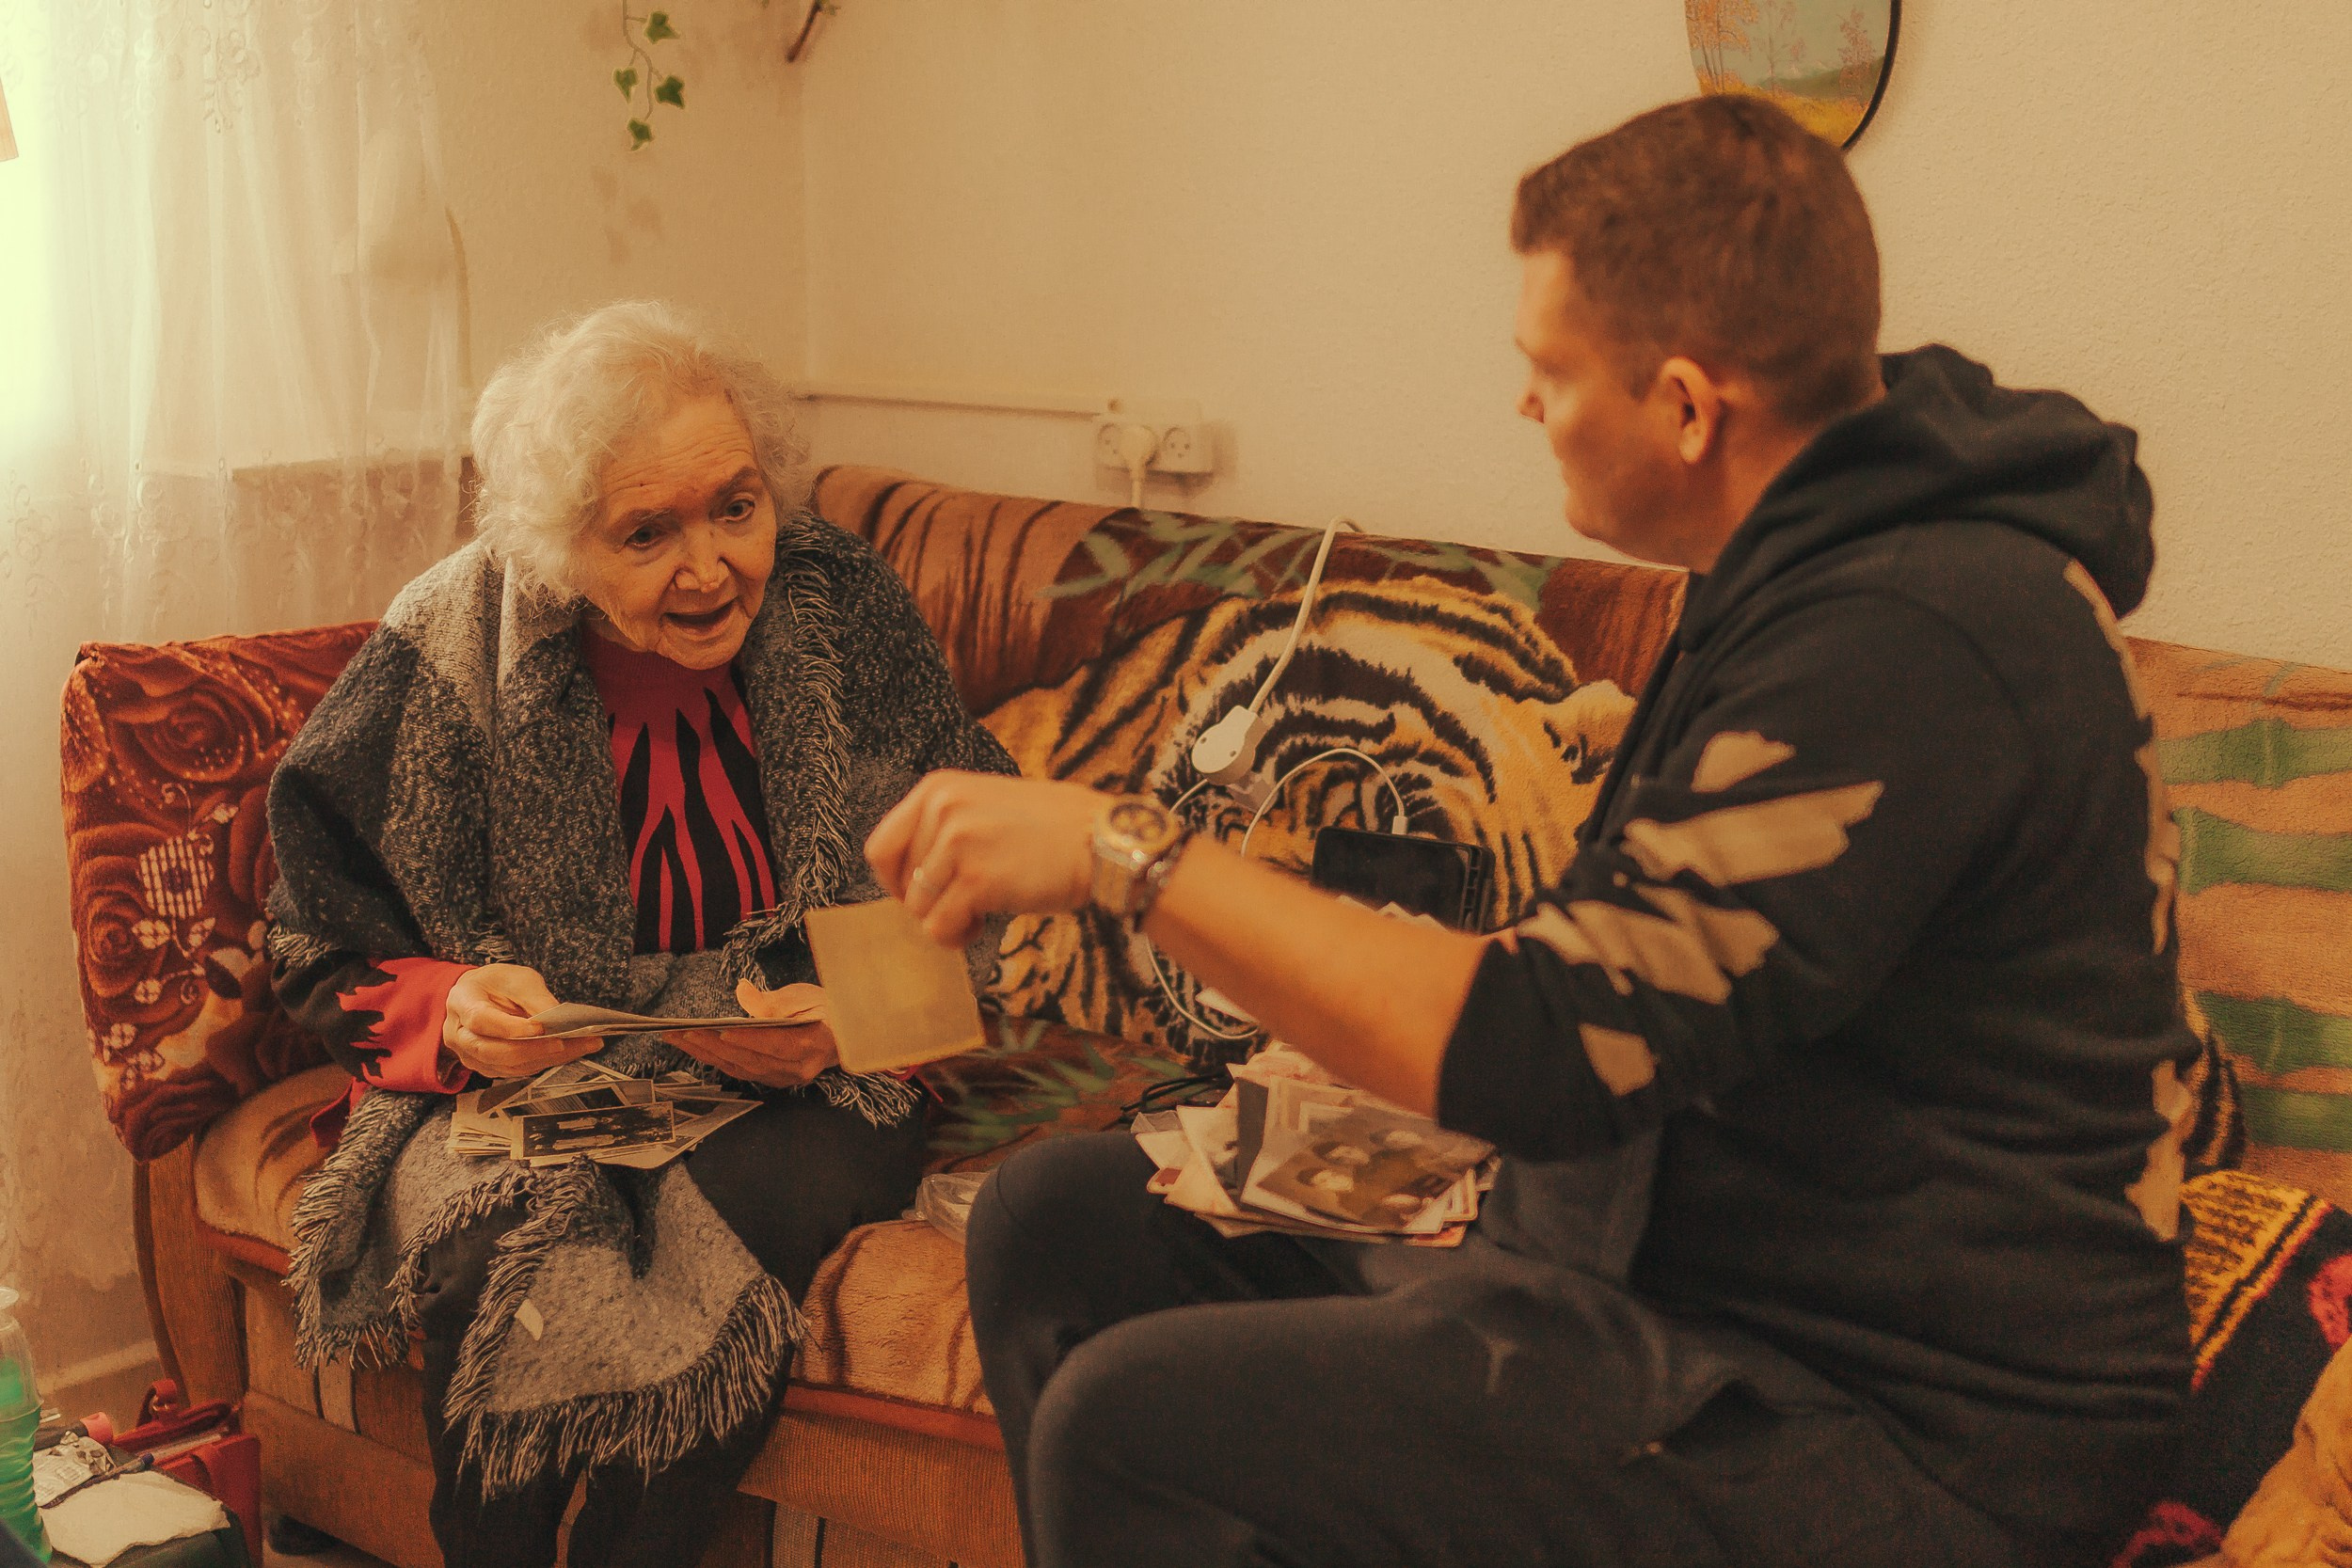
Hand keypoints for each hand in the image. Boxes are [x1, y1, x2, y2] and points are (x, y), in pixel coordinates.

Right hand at [443, 964, 598, 1080]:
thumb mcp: (517, 978)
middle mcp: (460, 1035)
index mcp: (462, 1003)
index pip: (481, 1020)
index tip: (542, 1028)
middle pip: (493, 1051)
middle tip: (569, 1041)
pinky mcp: (488, 1067)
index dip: (511, 1027)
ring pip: (508, 1065)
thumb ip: (535, 998)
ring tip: (583, 1045)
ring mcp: (471, 1056)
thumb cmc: (497, 983)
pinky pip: (517, 1070)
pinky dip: (545, 1062)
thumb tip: (558, 1021)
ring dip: (547, 1058)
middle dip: (534, 1049)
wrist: (481, 995)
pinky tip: (570, 1051)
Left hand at [668, 980, 838, 1087]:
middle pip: (750, 1059)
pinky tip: (695, 1048)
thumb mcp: (803, 996)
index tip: (720, 1030)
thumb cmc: (824, 1009)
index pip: (774, 1043)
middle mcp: (798, 1068)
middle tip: (682, 1032)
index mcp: (812, 1045)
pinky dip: (716, 1059)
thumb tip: (743, 993)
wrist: (842, 1033)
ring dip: (706, 1054)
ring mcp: (785, 1078)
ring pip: (740, 1067)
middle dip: (713, 1045)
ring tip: (677, 1038)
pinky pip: (741, 1070)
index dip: (746, 1039)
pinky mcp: (773, 1079)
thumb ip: (772, 1000)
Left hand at [865, 771, 1102, 946]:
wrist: (1101, 840)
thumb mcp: (984, 804)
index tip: (920, 893)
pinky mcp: (976, 881)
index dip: (895, 881)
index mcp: (938, 788)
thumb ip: (943, 826)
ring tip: (979, 913)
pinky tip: (984, 925)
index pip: (880, 847)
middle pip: (900, 883)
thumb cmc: (1051, 829)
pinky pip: (940, 928)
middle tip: (963, 904)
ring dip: (946, 921)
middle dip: (927, 904)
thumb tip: (907, 877)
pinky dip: (958, 937)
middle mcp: (942, 810)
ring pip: (918, 909)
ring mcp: (958, 844)